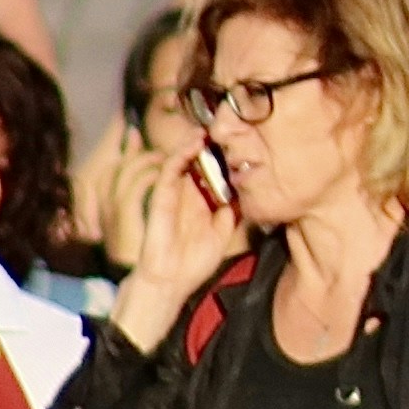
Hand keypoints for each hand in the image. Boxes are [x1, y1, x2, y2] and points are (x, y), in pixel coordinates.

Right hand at [112, 144, 242, 337]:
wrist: (171, 281)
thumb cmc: (194, 262)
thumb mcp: (223, 233)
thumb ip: (232, 212)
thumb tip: (246, 191)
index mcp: (204, 201)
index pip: (214, 172)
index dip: (224, 157)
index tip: (241, 141)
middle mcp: (189, 193)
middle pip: (200, 162)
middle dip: (211, 145)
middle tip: (225, 127)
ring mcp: (175, 193)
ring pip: (184, 160)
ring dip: (195, 144)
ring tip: (209, 129)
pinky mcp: (162, 196)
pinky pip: (171, 170)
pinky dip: (181, 154)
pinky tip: (194, 144)